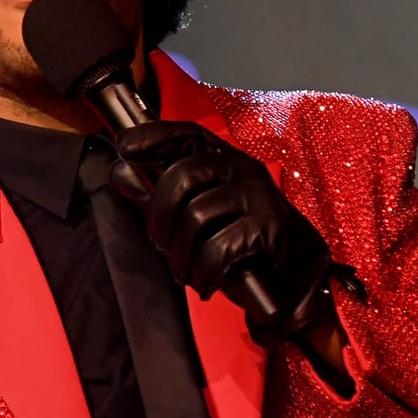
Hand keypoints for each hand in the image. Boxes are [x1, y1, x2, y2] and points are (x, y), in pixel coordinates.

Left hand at [109, 121, 342, 346]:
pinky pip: (218, 247)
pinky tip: (206, 283)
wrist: (295, 278)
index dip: (154, 136)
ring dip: (180, 254)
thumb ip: (158, 196)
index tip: (125, 147)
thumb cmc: (243, 245)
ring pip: (195, 215)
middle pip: (182, 177)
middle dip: (159, 218)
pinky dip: (204, 272)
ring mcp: (258, 197)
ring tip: (186, 272)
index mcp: (225, 161)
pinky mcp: (269, 228)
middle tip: (162, 245)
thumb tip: (122, 172)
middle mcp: (243, 170)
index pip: (188, 135)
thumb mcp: (195, 219)